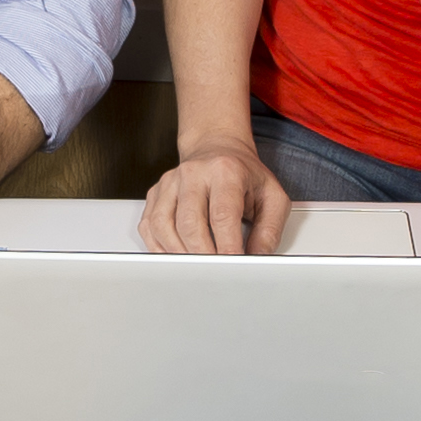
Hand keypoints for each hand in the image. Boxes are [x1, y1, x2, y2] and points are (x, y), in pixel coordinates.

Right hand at [141, 138, 290, 255]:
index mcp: (225, 171)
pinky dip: (160, 246)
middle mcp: (194, 173)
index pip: (222, 214)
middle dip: (202, 254)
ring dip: (179, 253)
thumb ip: (269, 229)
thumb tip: (257, 257)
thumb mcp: (272, 195)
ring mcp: (170, 182)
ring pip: (163, 225)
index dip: (226, 245)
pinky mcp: (156, 192)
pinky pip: (149, 225)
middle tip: (214, 271)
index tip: (232, 265)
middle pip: (189, 222)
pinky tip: (175, 255)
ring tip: (195, 266)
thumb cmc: (244, 174)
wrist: (217, 148)